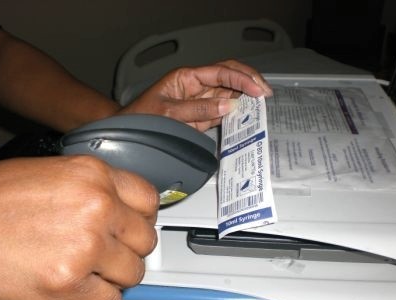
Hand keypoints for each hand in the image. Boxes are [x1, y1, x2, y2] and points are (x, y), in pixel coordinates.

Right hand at [0, 156, 158, 299]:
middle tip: (112, 253)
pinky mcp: (67, 281)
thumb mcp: (54, 173)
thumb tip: (122, 208)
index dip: (143, 218)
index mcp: (94, 175)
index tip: (135, 227)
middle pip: (145, 239)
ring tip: (93, 271)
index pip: (149, 200)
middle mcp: (96, 206)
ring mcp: (85, 244)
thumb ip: (94, 188)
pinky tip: (82, 289)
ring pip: (133, 272)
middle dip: (130, 249)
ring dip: (115, 277)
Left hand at [122, 60, 271, 130]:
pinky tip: (249, 118)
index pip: (221, 72)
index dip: (241, 78)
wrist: (129, 132)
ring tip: (263, 107)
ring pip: (231, 94)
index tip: (257, 89)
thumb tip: (228, 106)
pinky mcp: (203, 116)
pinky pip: (224, 112)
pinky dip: (238, 115)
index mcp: (188, 78)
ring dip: (247, 98)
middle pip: (230, 77)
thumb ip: (198, 110)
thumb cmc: (141, 117)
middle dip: (250, 81)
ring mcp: (202, 101)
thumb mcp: (168, 113)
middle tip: (266, 94)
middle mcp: (197, 87)